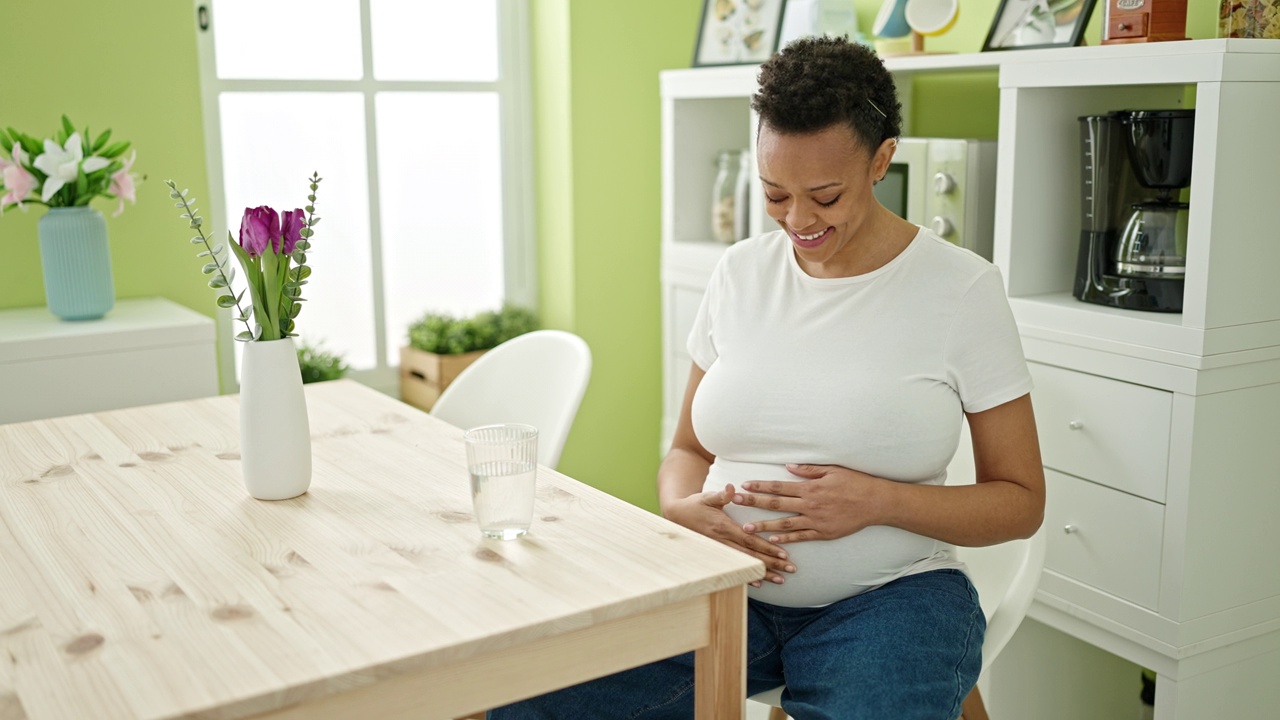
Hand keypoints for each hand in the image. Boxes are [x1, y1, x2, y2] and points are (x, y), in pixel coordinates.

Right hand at [664, 483, 795, 586]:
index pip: (750, 539)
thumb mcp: (707, 497)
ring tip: (781, 580)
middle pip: (751, 555)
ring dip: (764, 573)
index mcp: (723, 527)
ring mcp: (720, 551)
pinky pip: (734, 568)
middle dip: (772, 563)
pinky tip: (759, 583)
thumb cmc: (695, 505)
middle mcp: (722, 541)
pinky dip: (746, 576)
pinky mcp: (717, 556)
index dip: (767, 548)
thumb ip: (721, 495)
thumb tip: (732, 488)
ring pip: (745, 564)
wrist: (676, 517)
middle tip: (790, 570)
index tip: (783, 554)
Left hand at [733, 464, 885, 543]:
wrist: (875, 503)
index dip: (760, 486)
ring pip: (785, 523)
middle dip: (754, 502)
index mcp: (810, 488)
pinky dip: (787, 538)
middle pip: (776, 503)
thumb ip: (809, 470)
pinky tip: (772, 540)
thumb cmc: (855, 482)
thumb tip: (788, 467)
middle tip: (737, 502)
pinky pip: (801, 536)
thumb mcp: (833, 470)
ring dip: (765, 525)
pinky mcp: (824, 533)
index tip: (744, 485)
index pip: (779, 486)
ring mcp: (816, 520)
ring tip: (747, 528)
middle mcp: (810, 504)